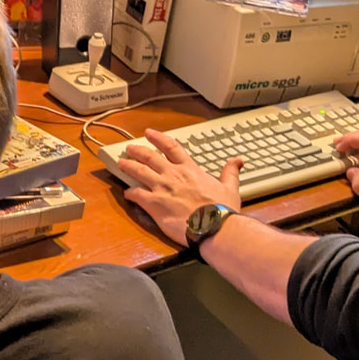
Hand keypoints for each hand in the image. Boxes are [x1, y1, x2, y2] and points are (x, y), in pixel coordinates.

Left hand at [120, 129, 240, 244]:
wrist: (213, 226)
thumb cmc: (222, 210)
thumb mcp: (230, 187)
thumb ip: (230, 172)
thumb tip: (237, 161)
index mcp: (190, 169)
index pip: (171, 147)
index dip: (158, 138)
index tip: (149, 133)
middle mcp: (173, 175)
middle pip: (150, 157)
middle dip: (137, 151)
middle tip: (129, 148)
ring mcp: (162, 188)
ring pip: (139, 172)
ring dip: (128, 166)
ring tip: (121, 163)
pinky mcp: (154, 204)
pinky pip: (136, 195)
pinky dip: (129, 193)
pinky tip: (126, 194)